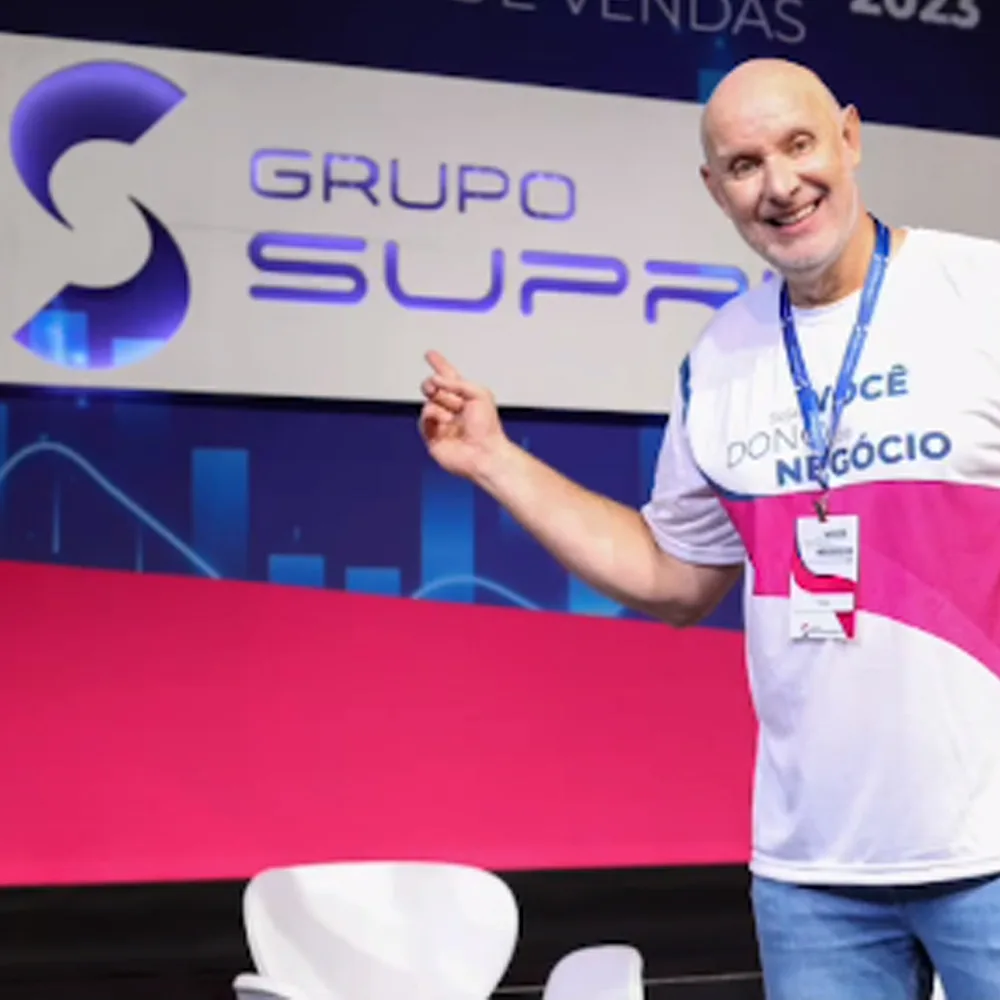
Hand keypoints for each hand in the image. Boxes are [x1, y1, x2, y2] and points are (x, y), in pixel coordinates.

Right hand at [418, 350, 508, 479]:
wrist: (484, 453)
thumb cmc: (488, 428)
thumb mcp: (480, 394)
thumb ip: (457, 383)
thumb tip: (435, 381)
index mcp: (465, 398)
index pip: (449, 377)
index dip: (440, 365)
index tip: (430, 354)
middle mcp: (452, 409)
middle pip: (433, 388)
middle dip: (431, 384)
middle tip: (433, 386)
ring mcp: (442, 422)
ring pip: (428, 403)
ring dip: (438, 404)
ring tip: (451, 416)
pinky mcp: (432, 436)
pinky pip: (424, 420)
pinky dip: (431, 417)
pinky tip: (442, 422)